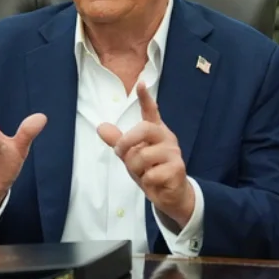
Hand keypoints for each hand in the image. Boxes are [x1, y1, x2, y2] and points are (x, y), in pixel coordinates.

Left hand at [98, 82, 195, 228]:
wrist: (170, 195)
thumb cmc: (151, 170)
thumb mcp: (131, 155)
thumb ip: (118, 141)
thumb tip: (100, 127)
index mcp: (155, 131)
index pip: (151, 111)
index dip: (145, 97)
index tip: (140, 83)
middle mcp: (166, 137)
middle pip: (144, 129)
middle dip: (126, 142)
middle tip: (121, 154)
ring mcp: (174, 152)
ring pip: (143, 156)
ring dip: (136, 169)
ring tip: (145, 173)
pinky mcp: (177, 169)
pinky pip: (151, 174)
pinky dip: (147, 181)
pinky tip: (155, 182)